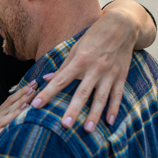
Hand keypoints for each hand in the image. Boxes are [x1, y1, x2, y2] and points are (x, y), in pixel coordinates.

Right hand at [0, 82, 35, 157]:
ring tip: (29, 100)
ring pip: (5, 117)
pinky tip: (16, 122)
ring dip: (17, 108)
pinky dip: (7, 127)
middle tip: (35, 85)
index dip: (21, 92)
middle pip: (9, 106)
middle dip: (22, 95)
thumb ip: (4, 126)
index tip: (33, 84)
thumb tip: (21, 118)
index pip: (9, 102)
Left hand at [32, 4, 143, 131]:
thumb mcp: (76, 47)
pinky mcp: (121, 77)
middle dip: (73, 110)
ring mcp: (109, 74)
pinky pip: (117, 95)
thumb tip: (46, 78)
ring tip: (88, 130)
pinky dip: (114, 109)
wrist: (121, 27)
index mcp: (80, 60)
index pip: (60, 80)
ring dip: (94, 114)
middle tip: (65, 125)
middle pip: (82, 93)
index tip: (36, 105)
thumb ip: (63, 66)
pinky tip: (110, 122)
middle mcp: (95, 68)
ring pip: (101, 98)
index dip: (48, 93)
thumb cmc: (94, 37)